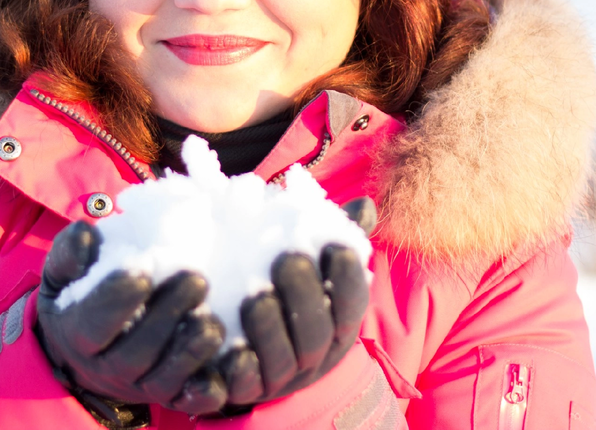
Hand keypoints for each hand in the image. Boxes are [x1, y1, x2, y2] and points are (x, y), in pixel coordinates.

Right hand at [35, 221, 228, 416]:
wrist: (89, 343)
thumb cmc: (83, 292)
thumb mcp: (67, 270)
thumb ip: (71, 251)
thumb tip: (87, 236)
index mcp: (79, 333)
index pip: (94, 322)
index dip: (117, 299)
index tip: (143, 271)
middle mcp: (108, 367)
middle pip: (136, 353)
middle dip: (167, 316)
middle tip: (196, 279)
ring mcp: (140, 385)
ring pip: (164, 379)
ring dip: (191, 350)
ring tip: (213, 318)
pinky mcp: (171, 395)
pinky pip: (190, 399)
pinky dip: (209, 385)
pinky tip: (233, 357)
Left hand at [218, 196, 377, 405]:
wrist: (254, 351)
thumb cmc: (292, 293)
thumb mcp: (317, 266)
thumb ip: (338, 234)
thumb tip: (363, 204)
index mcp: (338, 321)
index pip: (351, 302)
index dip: (347, 278)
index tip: (336, 247)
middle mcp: (316, 352)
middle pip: (317, 332)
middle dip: (304, 296)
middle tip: (287, 259)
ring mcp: (284, 375)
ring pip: (284, 360)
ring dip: (271, 329)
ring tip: (254, 297)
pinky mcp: (248, 390)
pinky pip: (247, 386)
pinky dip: (243, 370)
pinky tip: (232, 349)